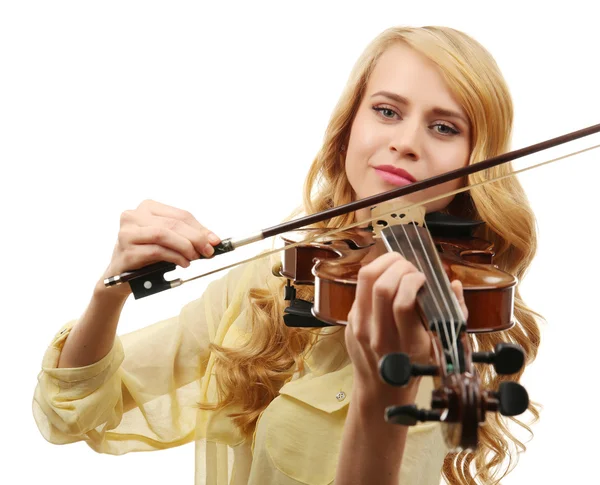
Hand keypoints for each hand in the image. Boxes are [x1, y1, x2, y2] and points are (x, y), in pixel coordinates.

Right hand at [95, 199, 220, 298]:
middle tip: (208, 252)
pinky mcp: (126, 251)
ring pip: (163, 234)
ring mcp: (127, 233)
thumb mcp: (169, 241)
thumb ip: (188, 236)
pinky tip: (182, 263)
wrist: (121, 278)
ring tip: (195, 257)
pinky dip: (174, 257)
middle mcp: (133, 216)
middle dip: (196, 238)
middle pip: (173, 224)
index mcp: (147, 207)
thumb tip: (213, 239)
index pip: (180, 215)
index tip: (215, 241)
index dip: (200, 228)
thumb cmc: (147, 255)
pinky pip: (156, 251)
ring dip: (185, 247)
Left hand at [345, 252, 467, 402]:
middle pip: (381, 287)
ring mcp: (359, 326)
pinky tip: (386, 274)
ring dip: (383, 263)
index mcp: (405, 344)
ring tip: (397, 261)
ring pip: (365, 281)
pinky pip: (360, 288)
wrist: (380, 390)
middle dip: (399, 267)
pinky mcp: (350, 319)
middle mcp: (379, 335)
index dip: (413, 281)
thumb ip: (453, 315)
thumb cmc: (412, 368)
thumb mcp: (437, 347)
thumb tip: (454, 285)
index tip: (423, 278)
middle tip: (410, 266)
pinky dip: (374, 275)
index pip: (403, 303)